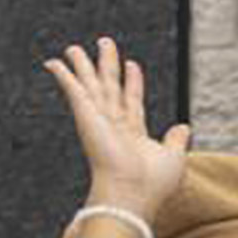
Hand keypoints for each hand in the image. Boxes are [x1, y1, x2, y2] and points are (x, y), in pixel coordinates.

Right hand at [45, 36, 191, 221]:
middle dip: (107, 65)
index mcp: (134, 134)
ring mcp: (99, 121)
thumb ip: (176, 140)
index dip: (132, 82)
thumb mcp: (174, 157)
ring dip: (83, 65)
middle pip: (110, 88)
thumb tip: (184, 127)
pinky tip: (53, 63)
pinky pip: (73, 90)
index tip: (132, 65)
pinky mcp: (86, 117)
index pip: (132, 101)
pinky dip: (63, 76)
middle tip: (105, 43)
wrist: (131, 193)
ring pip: (91, 85)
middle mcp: (114, 126)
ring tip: (75, 48)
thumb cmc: (151, 184)